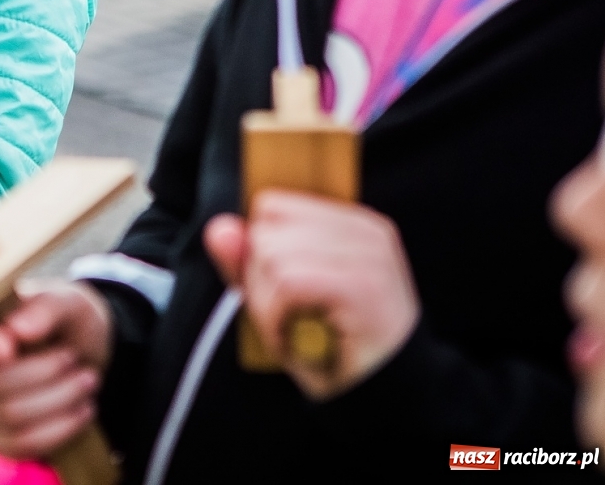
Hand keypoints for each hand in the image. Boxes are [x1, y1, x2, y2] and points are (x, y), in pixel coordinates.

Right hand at [0, 281, 113, 460]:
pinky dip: (60, 429)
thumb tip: (17, 330)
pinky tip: (82, 410)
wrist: (80, 353)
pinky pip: (21, 443)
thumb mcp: (66, 302)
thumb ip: (43, 308)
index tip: (8, 349)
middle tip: (75, 358)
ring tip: (88, 380)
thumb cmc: (64, 320)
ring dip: (60, 400)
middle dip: (45, 374)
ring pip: (10, 417)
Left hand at [204, 191, 419, 399]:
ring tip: (294, 328)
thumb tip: (218, 228)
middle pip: (267, 231)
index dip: (259, 251)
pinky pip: (288, 284)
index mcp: (351, 223)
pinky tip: (296, 337)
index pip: (272, 205)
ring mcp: (370, 257)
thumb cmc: (331, 348)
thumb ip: (247, 261)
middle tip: (289, 317)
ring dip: (268, 306)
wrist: (386, 400)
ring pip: (273, 257)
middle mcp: (365, 231)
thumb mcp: (279, 298)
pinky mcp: (365, 286)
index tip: (283, 291)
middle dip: (260, 281)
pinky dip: (277, 317)